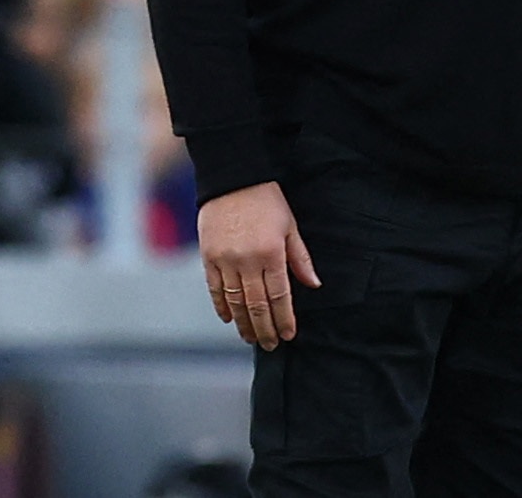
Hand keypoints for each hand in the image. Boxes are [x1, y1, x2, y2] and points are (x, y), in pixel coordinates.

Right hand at [198, 181, 319, 351]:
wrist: (232, 177)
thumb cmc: (266, 200)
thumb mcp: (289, 225)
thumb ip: (299, 258)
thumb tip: (313, 285)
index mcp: (271, 253)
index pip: (279, 296)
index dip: (284, 319)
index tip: (287, 335)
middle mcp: (247, 260)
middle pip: (256, 305)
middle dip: (264, 329)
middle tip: (269, 345)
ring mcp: (225, 259)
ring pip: (235, 301)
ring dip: (243, 323)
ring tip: (249, 338)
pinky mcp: (208, 255)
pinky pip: (214, 288)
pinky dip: (220, 305)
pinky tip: (227, 318)